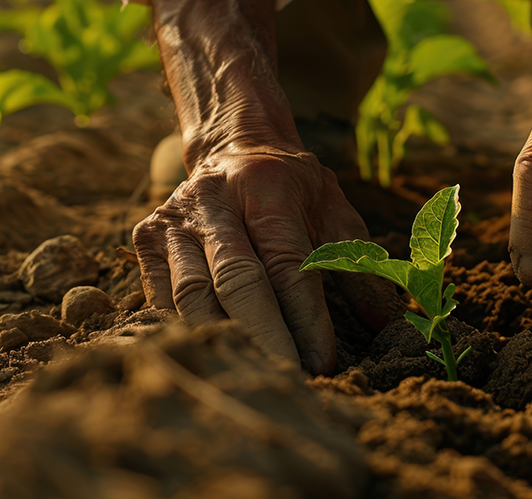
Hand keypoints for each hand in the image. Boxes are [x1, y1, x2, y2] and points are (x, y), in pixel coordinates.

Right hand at [138, 0, 399, 372]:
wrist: (232, 147)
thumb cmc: (293, 188)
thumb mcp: (335, 209)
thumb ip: (361, 263)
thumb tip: (386, 322)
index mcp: (268, 188)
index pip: (287, 264)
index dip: (305, 319)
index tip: (324, 363)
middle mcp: (215, 202)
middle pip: (236, 283)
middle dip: (266, 339)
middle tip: (291, 383)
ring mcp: (174, 221)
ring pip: (192, 296)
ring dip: (225, 344)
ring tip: (255, 381)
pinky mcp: (145, 239)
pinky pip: (162, 299)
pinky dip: (187, 335)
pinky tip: (214, 361)